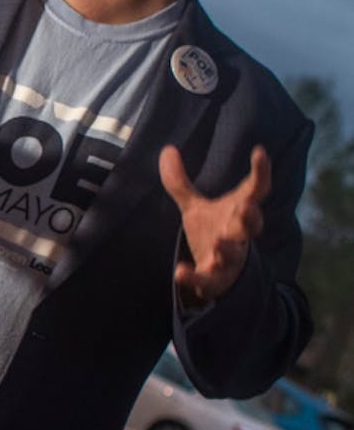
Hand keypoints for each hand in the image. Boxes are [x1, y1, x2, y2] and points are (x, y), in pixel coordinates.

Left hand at [159, 144, 271, 303]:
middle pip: (251, 225)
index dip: (261, 172)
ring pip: (234, 254)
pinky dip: (194, 278)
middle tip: (247, 207)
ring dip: (228, 249)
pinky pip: (207, 280)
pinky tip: (180, 272)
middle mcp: (238, 234)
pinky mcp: (214, 279)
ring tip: (220, 242)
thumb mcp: (194, 206)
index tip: (260, 152)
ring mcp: (229, 258)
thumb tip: (167, 149)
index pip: (255, 190)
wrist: (217, 274)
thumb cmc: (213, 232)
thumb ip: (179, 182)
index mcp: (238, 212)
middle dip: (250, 217)